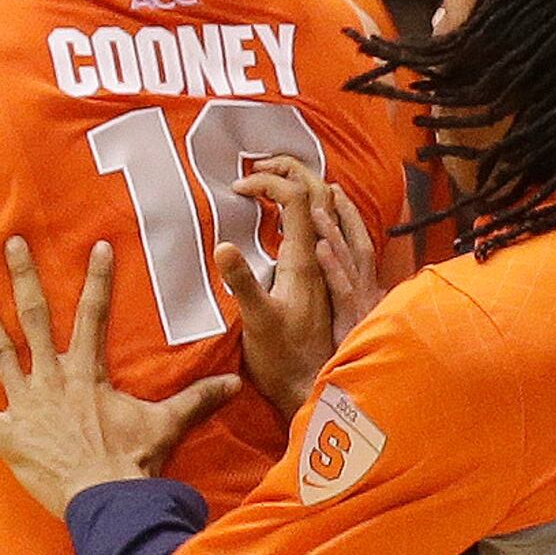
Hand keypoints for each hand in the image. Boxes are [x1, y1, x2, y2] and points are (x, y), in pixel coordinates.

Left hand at [0, 236, 241, 515]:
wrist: (107, 501)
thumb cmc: (134, 462)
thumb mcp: (167, 425)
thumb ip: (197, 400)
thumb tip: (234, 383)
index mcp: (88, 374)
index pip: (93, 315)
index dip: (97, 280)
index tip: (98, 246)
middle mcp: (53, 381)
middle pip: (34, 319)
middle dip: (23, 278)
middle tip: (9, 245)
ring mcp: (26, 407)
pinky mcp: (7, 436)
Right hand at [214, 153, 383, 418]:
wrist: (312, 388)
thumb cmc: (284, 360)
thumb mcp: (257, 320)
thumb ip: (242, 282)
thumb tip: (222, 244)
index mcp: (304, 259)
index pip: (296, 197)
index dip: (269, 179)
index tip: (238, 186)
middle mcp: (322, 258)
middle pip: (318, 194)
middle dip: (290, 170)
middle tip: (259, 166)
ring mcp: (328, 270)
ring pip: (331, 211)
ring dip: (307, 187)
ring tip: (285, 178)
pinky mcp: (327, 284)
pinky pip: (333, 232)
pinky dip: (319, 213)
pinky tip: (310, 221)